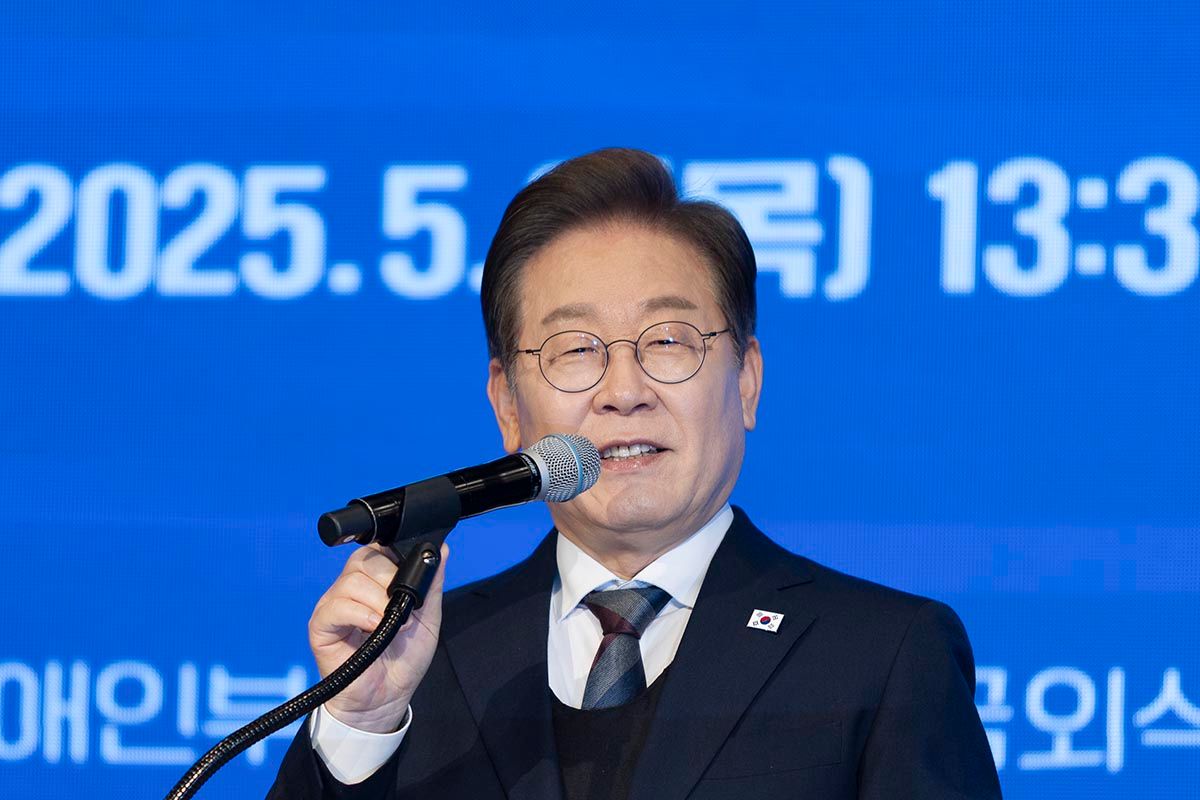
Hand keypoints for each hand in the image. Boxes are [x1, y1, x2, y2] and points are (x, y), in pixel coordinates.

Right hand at [308, 542, 448, 732]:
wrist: (387, 698)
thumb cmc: (403, 659)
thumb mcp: (428, 617)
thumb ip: (433, 583)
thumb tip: (442, 549)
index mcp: (374, 581)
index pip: (378, 548)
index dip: (395, 554)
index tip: (412, 573)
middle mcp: (351, 588)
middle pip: (364, 558)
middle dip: (391, 579)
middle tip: (404, 607)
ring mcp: (334, 605)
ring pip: (352, 581)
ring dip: (379, 600)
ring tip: (392, 623)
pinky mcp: (321, 625)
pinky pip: (337, 606)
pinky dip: (360, 613)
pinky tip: (374, 627)